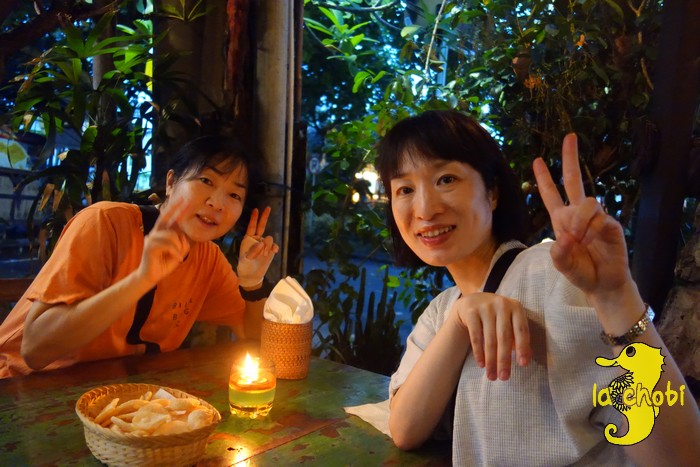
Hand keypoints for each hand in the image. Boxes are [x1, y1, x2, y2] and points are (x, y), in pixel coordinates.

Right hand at [138, 201, 190, 285]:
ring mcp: (151, 239)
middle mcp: (155, 233)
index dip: (176, 208)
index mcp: (162, 233)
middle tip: (187, 200)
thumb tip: (183, 235)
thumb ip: (181, 243)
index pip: (169, 218)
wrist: (150, 277)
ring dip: (179, 246)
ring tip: (179, 256)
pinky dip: (175, 252)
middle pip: (165, 218)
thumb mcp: (177, 252)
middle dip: (177, 208)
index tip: (184, 200)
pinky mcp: (149, 247)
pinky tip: (177, 259)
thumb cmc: (164, 264)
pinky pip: (168, 245)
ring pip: (171, 235)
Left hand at [237, 207, 278, 287]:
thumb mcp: (246, 259)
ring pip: (269, 239)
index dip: (254, 218)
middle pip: (262, 226)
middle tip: (268, 208)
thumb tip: (262, 243)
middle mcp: (257, 239)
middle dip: (264, 217)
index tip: (256, 209)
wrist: (252, 275)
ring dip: (267, 246)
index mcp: (248, 239)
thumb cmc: (245, 266)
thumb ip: (253, 251)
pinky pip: (274, 246)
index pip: (252, 227)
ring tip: (263, 255)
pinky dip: (273, 249)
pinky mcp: (270, 250)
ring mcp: (264, 245)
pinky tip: (272, 253)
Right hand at [451, 292, 530, 380]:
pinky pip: (475, 336)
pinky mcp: (470, 312)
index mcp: (516, 307)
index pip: (521, 330)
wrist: (474, 301)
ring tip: (492, 376)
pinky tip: (481, 364)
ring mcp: (485, 307)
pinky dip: (478, 352)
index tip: (523, 365)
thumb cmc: (498, 317)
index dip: (523, 347)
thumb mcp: (511, 322)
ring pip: (489, 339)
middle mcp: (501, 304)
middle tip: (504, 377)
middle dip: (504, 359)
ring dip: (490, 360)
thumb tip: (526, 360)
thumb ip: (519, 339)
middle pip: (504, 336)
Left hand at [533, 134, 632, 298]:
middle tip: (569, 137)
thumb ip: (559, 253)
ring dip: (578, 220)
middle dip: (570, 159)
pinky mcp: (611, 225)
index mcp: (562, 220)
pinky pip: (599, 218)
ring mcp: (596, 218)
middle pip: (574, 180)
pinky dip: (591, 230)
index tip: (537, 160)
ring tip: (578, 240)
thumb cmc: (581, 272)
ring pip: (586, 202)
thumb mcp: (563, 266)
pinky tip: (589, 241)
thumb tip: (566, 236)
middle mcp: (578, 215)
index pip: (551, 195)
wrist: (603, 284)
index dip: (544, 178)